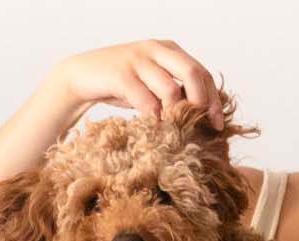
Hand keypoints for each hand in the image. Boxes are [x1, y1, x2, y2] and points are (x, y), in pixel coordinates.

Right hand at [49, 39, 225, 128]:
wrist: (81, 76)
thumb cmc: (120, 83)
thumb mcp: (151, 82)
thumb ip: (173, 90)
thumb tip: (201, 116)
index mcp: (168, 49)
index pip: (202, 71)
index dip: (213, 98)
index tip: (218, 123)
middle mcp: (156, 49)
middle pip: (192, 73)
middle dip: (201, 103)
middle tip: (201, 126)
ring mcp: (138, 60)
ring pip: (170, 88)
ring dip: (174, 114)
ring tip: (174, 132)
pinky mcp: (121, 74)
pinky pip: (146, 100)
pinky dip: (153, 117)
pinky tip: (153, 129)